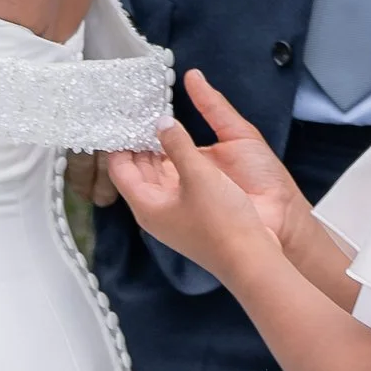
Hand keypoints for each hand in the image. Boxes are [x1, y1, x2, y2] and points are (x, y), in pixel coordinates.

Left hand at [103, 72, 297, 281]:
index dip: (120, 142)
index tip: (125, 117)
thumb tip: (161, 122)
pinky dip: (173, 160)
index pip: (119, 168)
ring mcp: (172, 212)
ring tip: (158, 120)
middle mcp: (155, 209)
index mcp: (146, 205)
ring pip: (155, 174)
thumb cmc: (222, 222)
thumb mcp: (198, 174)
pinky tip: (181, 144)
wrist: (251, 257)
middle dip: (138, 142)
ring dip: (156, 149)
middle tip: (141, 112)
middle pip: (136, 170)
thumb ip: (177, 144)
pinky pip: (173, 180)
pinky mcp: (190, 212)